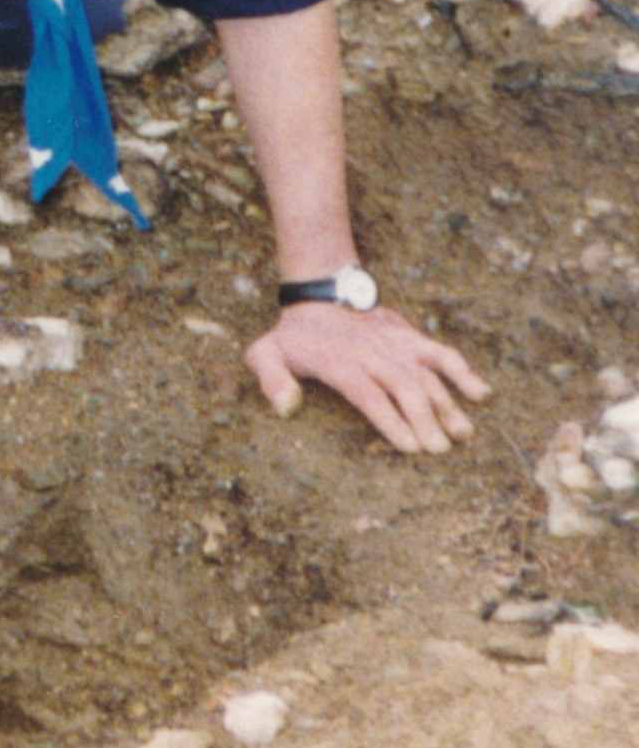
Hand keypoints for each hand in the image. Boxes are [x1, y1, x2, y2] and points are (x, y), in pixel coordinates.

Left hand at [244, 304, 488, 452]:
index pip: (369, 394)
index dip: (390, 419)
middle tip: (439, 449)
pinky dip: (462, 371)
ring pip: (427, 374)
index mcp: (339, 363)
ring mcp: (395, 345)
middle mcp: (372, 354)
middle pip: (404, 387)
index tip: (409, 446)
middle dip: (424, 418)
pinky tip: (481, 394)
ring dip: (447, 403)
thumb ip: (269, 378)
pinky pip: (441, 353)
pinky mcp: (411, 338)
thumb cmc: (293, 338)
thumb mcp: (265, 352)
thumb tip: (284, 407)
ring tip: (463, 433)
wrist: (319, 298)